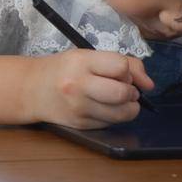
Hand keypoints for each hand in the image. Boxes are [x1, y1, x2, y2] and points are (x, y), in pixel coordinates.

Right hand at [23, 48, 154, 128]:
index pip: (121, 66)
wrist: (32, 89)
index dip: (127, 70)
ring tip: (118, 99)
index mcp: (81, 62)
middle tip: (125, 88)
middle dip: (132, 91)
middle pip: (123, 93)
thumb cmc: (64, 68)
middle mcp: (79, 86)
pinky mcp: (81, 126)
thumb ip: (122, 62)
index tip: (120, 72)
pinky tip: (103, 107)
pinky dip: (114, 116)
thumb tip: (150, 85)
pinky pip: (112, 124)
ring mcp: (80, 109)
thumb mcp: (87, 55)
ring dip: (128, 107)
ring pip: (123, 113)